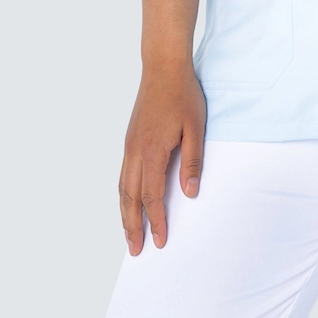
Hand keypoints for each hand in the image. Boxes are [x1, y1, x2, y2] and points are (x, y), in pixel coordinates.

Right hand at [119, 63, 205, 254]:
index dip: (156, 221)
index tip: (161, 241)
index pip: (151, 196)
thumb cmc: (182, 94)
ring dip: (124, 214)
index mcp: (152, 151)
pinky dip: (123, 195)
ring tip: (128, 235)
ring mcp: (129, 145)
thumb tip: (189, 193)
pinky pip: (122, 175)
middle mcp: (135, 152)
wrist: (163, 67)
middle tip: (136, 251)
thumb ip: (192, 161)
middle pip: (130, 199)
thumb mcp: (195, 127)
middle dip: (132, 227)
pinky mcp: (129, 139)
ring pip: (122, 188)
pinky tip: (128, 201)